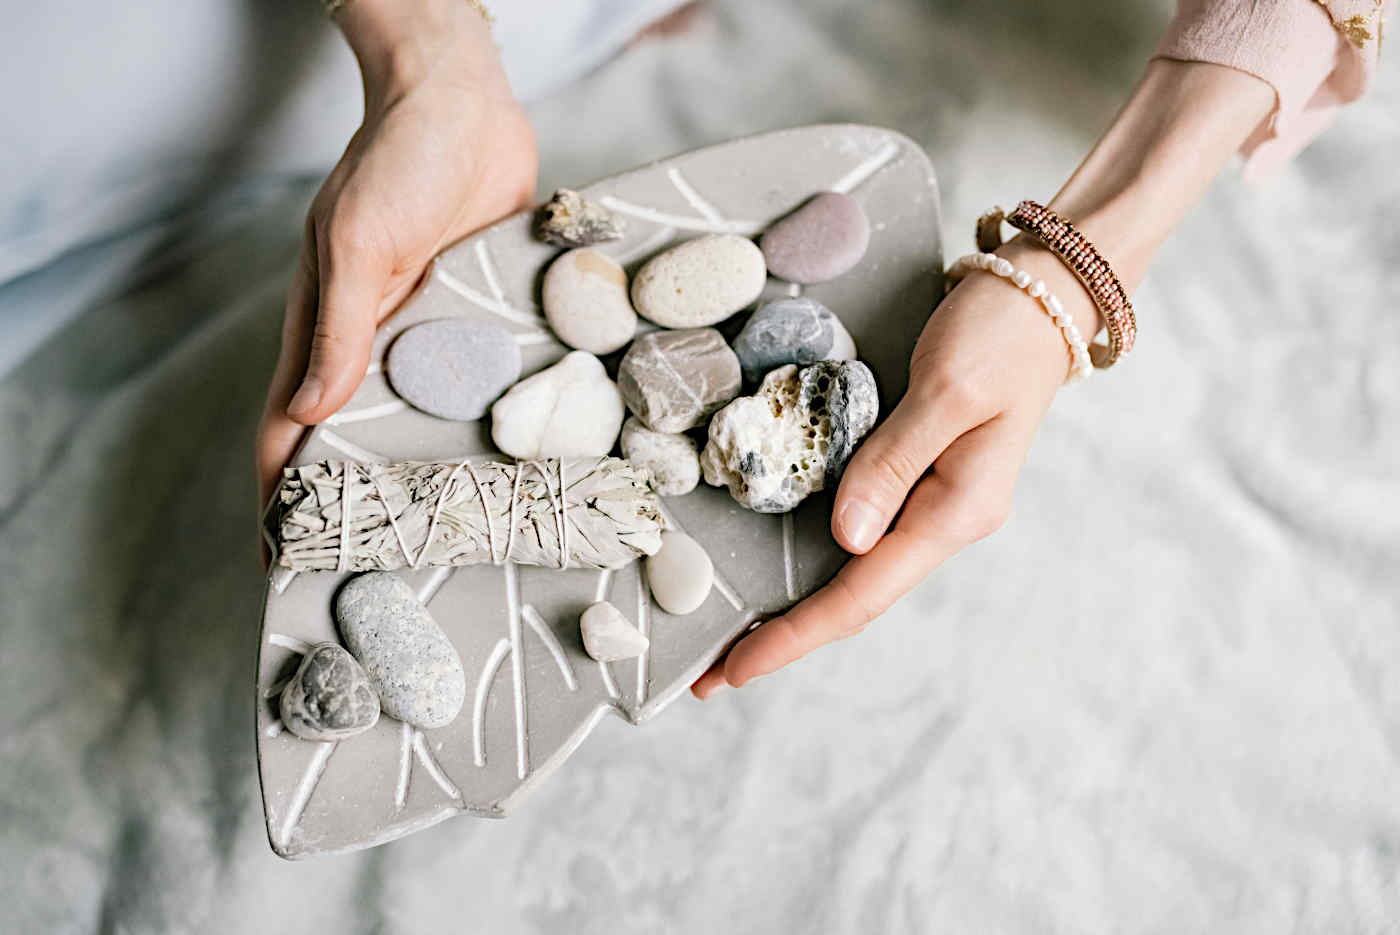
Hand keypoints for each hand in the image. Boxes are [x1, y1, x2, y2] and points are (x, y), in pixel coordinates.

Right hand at [256, 0, 536, 515]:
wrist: (466, 110)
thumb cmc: (397, 163)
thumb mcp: (360, 243)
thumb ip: (341, 327)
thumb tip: (314, 411)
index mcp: (324, 329)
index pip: (290, 426)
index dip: (281, 492)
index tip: (281, 556)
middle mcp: (375, 343)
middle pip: (358, 438)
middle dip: (360, 499)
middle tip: (379, 567)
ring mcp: (428, 336)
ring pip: (421, 420)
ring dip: (427, 470)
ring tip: (449, 536)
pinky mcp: (478, 321)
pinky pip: (477, 382)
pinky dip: (483, 423)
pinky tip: (511, 467)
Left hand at [691, 241, 1097, 698]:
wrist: (1042, 297)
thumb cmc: (1000, 334)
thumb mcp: (946, 389)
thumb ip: (893, 461)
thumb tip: (847, 538)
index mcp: (956, 511)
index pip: (863, 593)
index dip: (796, 633)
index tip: (738, 666)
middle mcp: (944, 521)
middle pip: (854, 599)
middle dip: (784, 638)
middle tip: (710, 677)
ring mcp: (933, 504)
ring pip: (855, 576)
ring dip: (796, 612)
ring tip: (734, 641)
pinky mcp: (920, 480)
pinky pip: (861, 538)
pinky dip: (816, 568)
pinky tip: (785, 583)